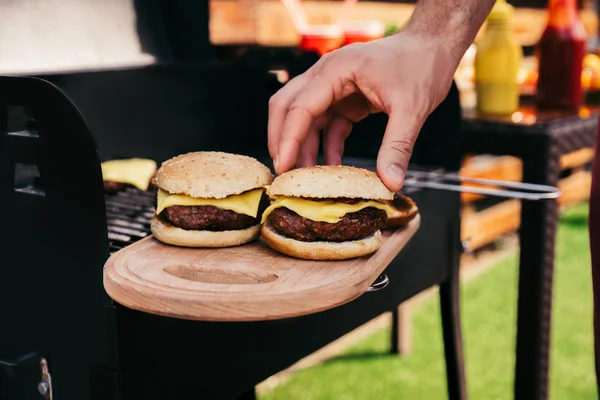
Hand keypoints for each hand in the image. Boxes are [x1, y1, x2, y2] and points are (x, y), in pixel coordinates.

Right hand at [267, 30, 459, 190]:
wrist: (434, 46)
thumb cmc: (422, 65)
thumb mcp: (412, 108)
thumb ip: (397, 146)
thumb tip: (390, 182)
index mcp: (336, 70)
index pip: (300, 107)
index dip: (288, 139)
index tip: (284, 168)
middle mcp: (328, 75)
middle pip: (288, 107)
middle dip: (282, 140)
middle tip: (284, 172)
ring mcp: (334, 86)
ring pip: (304, 117)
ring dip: (303, 146)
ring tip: (306, 177)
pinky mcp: (346, 98)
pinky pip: (327, 124)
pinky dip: (326, 145)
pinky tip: (332, 166)